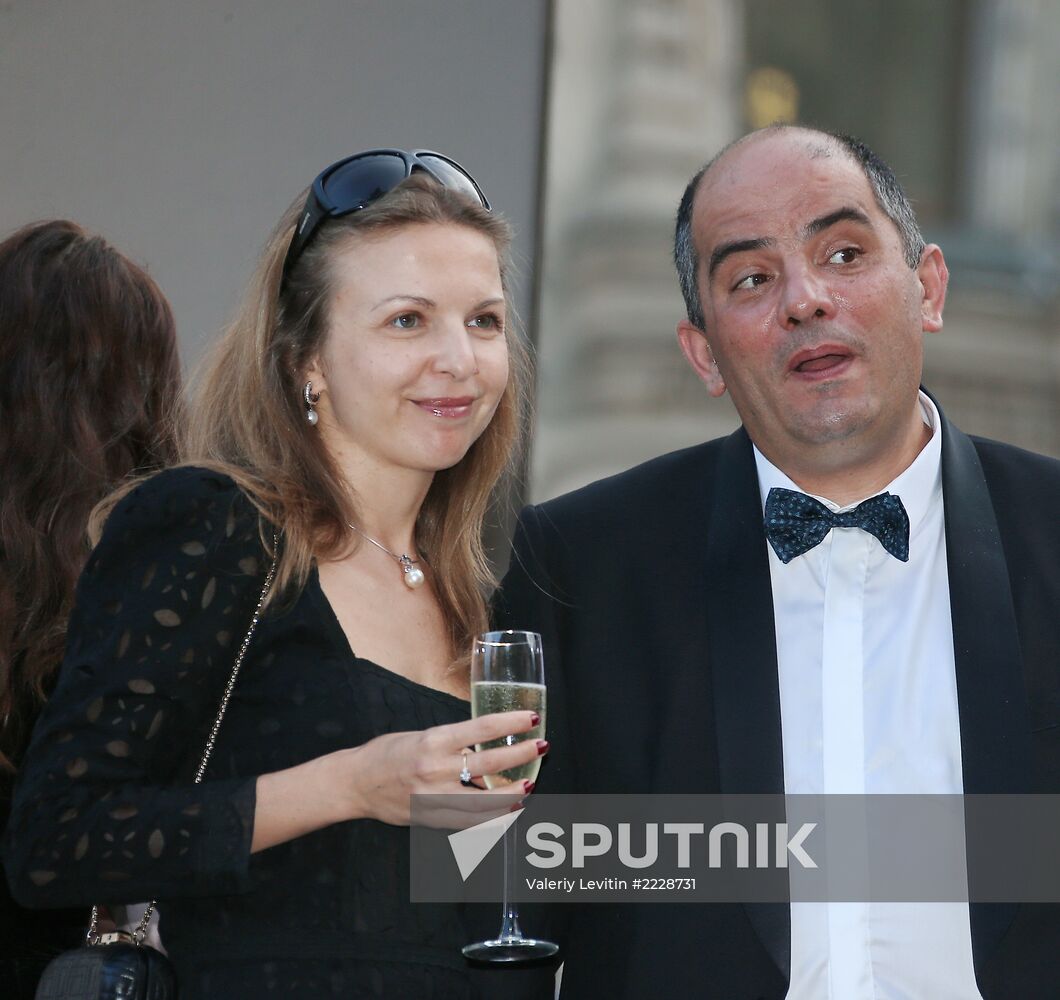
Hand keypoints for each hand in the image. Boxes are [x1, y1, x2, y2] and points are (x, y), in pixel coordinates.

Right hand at [338, 710, 545, 827]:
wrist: (355, 783)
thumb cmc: (387, 752)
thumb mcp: (421, 735)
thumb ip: (452, 740)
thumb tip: (486, 740)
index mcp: (433, 741)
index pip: (481, 729)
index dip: (510, 723)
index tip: (532, 718)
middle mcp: (436, 769)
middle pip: (489, 764)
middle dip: (521, 755)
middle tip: (541, 748)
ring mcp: (434, 798)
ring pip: (484, 800)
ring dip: (512, 794)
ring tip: (530, 785)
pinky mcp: (431, 819)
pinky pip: (469, 823)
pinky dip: (492, 819)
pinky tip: (508, 812)